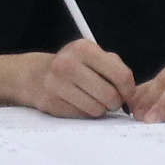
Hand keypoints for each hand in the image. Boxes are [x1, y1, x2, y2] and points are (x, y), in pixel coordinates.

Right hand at [16, 38, 135, 117]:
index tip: (125, 92)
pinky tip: (78, 103)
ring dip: (100, 109)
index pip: (122, 75)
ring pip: (97, 109)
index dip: (128, 89)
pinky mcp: (50, 102)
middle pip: (110, 95)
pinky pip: (81, 116)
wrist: (35, 75)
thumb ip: (115, 67)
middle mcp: (68, 64)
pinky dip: (84, 113)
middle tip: (110, 100)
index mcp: (83, 48)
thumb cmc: (72, 66)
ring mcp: (57, 84)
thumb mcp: (92, 55)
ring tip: (93, 100)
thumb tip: (129, 92)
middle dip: (114, 102)